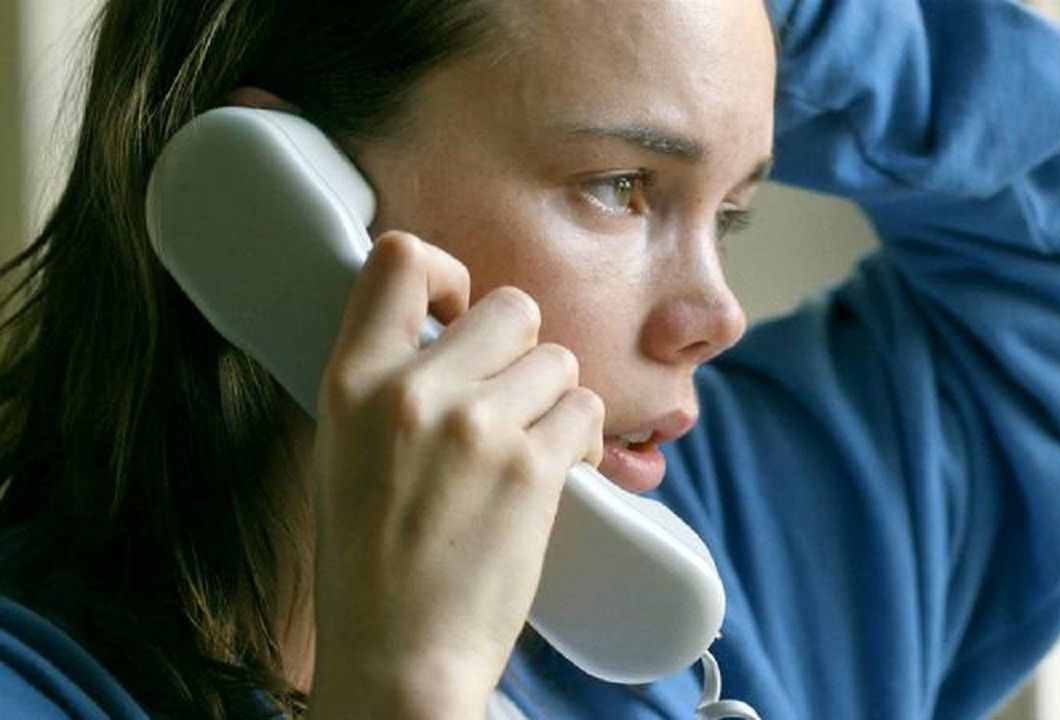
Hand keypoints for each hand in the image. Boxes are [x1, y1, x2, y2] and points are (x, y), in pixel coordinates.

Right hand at [306, 231, 603, 719]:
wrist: (398, 656)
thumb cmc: (369, 566)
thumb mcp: (344, 454)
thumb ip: (387, 387)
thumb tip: (443, 337)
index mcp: (353, 383)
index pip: (400, 260)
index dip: (448, 275)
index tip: (460, 313)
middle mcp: (414, 391)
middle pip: (512, 306)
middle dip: (523, 349)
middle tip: (512, 400)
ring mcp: (477, 427)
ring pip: (559, 360)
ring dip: (557, 399)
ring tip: (536, 447)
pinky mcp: (532, 468)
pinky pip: (587, 409)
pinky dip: (588, 437)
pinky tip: (566, 469)